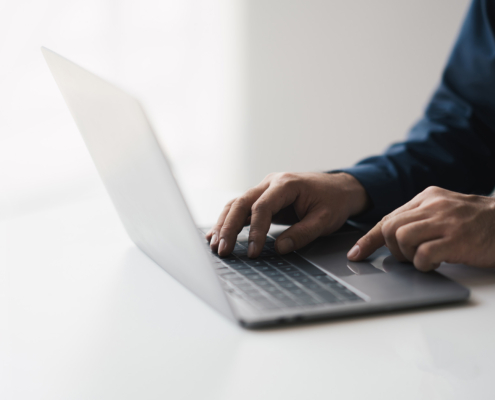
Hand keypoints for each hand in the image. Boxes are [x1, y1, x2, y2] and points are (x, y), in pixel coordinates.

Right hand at [205, 172, 368, 257]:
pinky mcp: (262, 198)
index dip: (255, 231)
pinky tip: (216, 234)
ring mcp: (264, 189)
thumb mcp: (324, 220)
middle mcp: (270, 183)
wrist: (338, 188)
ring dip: (224, 225)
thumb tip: (278, 249)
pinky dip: (228, 221)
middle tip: (223, 250)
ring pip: (236, 204)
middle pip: (241, 203)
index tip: (253, 252)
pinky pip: (240, 208)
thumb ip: (302, 234)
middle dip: (229, 227)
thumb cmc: (333, 201)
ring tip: (215, 245)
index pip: (262, 207)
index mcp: (286, 184)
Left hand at [347, 186, 494, 270]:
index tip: (356, 254)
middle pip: (391, 227)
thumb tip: (391, 237)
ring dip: (408, 255)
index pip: (388, 217)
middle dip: (393, 248)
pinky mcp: (456, 239)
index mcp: (427, 197)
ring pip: (402, 238)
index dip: (369, 239)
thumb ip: (419, 218)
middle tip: (410, 256)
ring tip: (424, 259)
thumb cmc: (476, 223)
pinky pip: (423, 254)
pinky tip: (436, 264)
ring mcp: (445, 221)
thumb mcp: (444, 211)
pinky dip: (423, 264)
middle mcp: (433, 205)